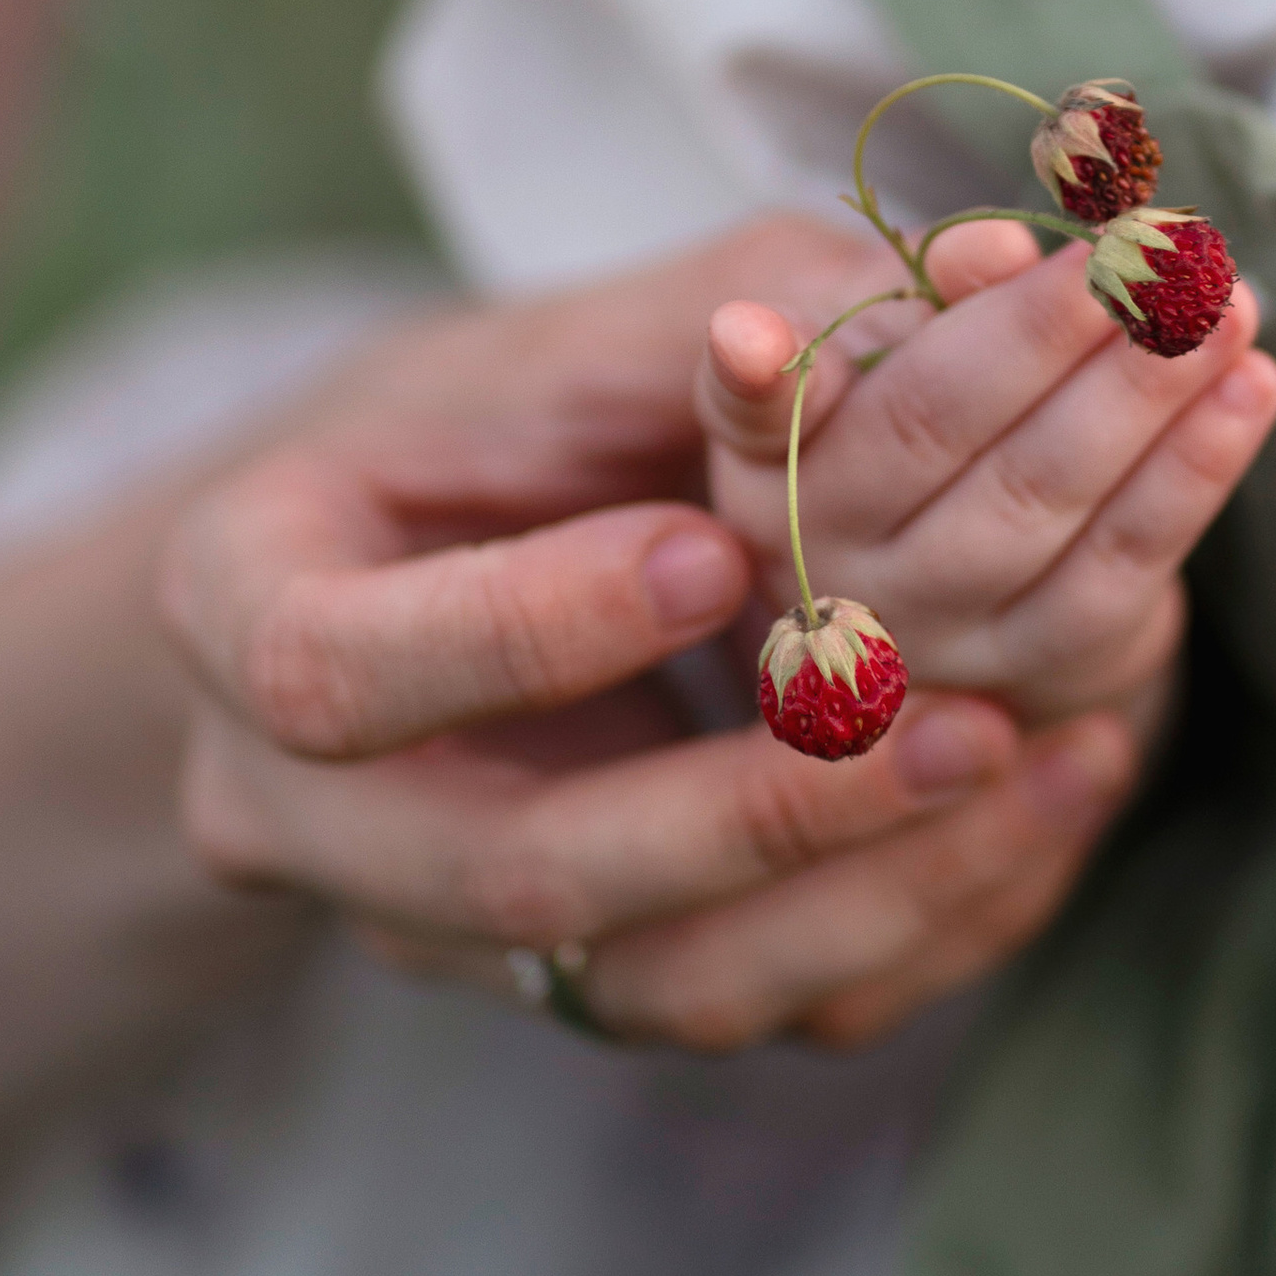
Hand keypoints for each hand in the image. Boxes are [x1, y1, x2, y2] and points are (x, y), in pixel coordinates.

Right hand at [159, 221, 1140, 1049]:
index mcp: (240, 616)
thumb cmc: (489, 430)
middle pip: (506, 880)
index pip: (337, 671)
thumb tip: (974, 266)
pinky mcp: (578, 989)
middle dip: (743, 810)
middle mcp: (303, 818)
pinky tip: (1034, 802)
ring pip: (643, 991)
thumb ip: (739, 312)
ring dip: (857, 889)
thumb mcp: (562, 339)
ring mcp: (438, 931)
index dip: (526, 632)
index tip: (711, 552)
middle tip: (950, 712)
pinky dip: (903, 919)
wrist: (432, 576)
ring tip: (1029, 757)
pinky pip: (745, 1009)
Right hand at [702, 219, 1275, 732]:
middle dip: (1054, 328)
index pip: (752, 409)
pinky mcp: (1033, 668)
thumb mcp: (901, 335)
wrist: (985, 581)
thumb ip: (930, 286)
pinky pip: (1123, 563)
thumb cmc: (934, 419)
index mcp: (765, 457)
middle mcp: (821, 554)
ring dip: (1149, 389)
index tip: (748, 328)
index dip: (757, 376)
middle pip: (934, 427)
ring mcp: (927, 627)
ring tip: (1228, 302)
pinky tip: (1252, 388)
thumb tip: (996, 251)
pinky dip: (1197, 468)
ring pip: (1040, 495)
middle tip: (1152, 250)